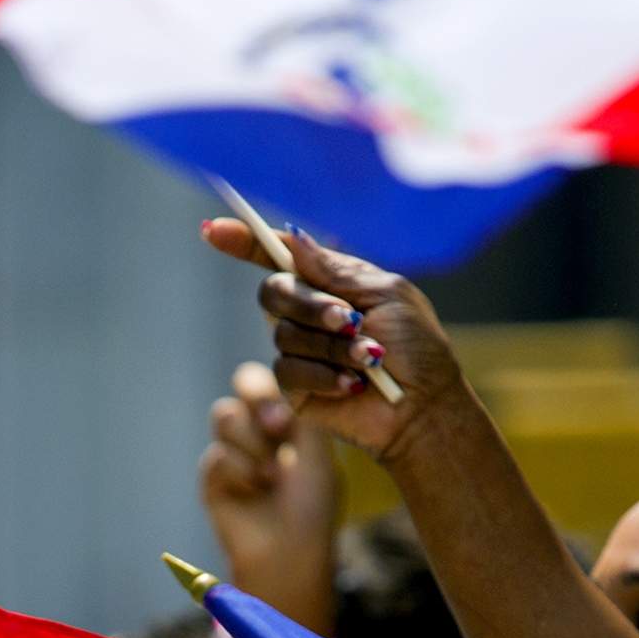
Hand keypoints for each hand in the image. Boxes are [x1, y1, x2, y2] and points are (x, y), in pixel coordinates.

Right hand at [197, 362, 341, 616]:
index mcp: (291, 419)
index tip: (288, 418)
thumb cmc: (313, 507)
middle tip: (277, 427)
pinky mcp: (213, 476)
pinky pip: (216, 454)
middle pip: (243, 383)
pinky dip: (240, 471)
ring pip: (224, 415)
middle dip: (257, 399)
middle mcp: (261, 429)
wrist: (289, 554)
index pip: (275, 379)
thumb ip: (302, 413)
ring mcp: (234, 450)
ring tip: (272, 476)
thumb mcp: (318, 454)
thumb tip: (283, 380)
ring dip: (252, 443)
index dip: (276, 387)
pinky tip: (255, 490)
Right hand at [198, 222, 462, 459]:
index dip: (244, 242)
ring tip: (369, 360)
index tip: (213, 231)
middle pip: (274, 291)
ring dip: (330, 345)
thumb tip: (294, 241)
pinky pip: (288, 369)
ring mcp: (300, 350)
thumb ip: (336, 271)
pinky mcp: (296, 388)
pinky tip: (352, 384)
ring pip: (284, 333)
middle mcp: (309, 314)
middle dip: (309, 304)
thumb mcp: (386, 294)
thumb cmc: (417, 349)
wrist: (424, 406)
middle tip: (347, 319)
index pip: (279, 257)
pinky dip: (323, 374)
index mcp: (331, 283)